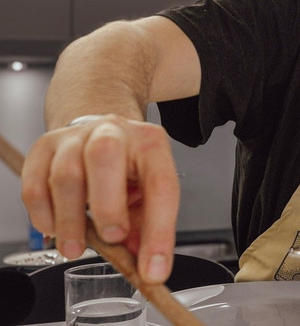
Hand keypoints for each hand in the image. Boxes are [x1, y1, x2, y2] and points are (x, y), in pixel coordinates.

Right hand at [21, 115, 179, 283]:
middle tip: (112, 239)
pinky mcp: (44, 149)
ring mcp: (76, 138)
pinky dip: (43, 216)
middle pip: (105, 158)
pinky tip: (55, 228)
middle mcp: (113, 133)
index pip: (160, 185)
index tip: (153, 269)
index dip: (158, 231)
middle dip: (108, 205)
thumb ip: (148, 228)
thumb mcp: (148, 192)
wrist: (100, 135)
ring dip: (70, 220)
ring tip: (76, 247)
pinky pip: (35, 186)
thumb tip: (146, 265)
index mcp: (150, 144)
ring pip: (65, 175)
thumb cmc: (128, 168)